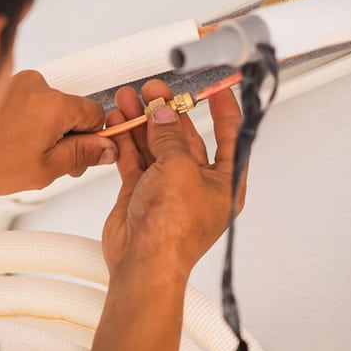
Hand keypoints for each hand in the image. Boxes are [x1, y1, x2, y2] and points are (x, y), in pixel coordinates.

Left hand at [0, 70, 116, 194]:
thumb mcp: (43, 169)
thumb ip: (80, 156)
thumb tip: (104, 150)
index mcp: (56, 105)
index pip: (96, 113)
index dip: (94, 138)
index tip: (85, 153)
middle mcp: (39, 86)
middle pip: (71, 110)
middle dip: (65, 136)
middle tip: (49, 162)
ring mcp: (18, 83)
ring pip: (47, 108)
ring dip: (42, 129)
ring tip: (18, 154)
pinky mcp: (0, 86)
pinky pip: (26, 103)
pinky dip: (23, 121)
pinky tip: (6, 142)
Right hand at [102, 79, 243, 280]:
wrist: (143, 261)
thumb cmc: (174, 232)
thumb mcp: (180, 168)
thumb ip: (170, 137)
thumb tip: (164, 115)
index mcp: (224, 182)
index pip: (230, 137)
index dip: (224, 110)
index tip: (217, 89)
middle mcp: (198, 184)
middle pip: (186, 138)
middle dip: (169, 112)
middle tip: (156, 90)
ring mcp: (169, 188)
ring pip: (157, 145)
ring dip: (143, 121)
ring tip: (132, 98)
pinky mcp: (142, 193)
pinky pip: (136, 159)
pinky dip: (127, 140)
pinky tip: (120, 121)